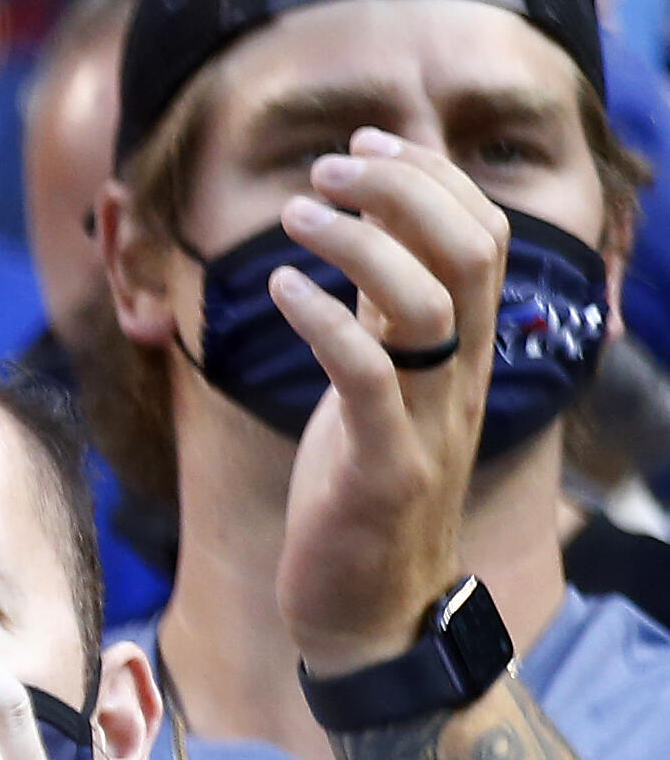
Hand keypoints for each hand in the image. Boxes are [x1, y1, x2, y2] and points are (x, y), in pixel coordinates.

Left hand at [266, 127, 508, 671]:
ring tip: (295, 215)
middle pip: (469, 249)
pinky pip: (367, 374)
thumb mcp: (374, 392)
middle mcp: (461, 379)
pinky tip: (278, 289)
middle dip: (403, 187)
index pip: (481, 236)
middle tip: (329, 166)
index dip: (431, 177)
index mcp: (464, 356)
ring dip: (360, 240)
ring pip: (428, 299)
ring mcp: (429, 422)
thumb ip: (379, 321)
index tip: (367, 143)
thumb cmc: (359, 496)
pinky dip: (323, 319)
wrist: (369, 616)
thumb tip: (362, 238)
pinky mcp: (383, 467)